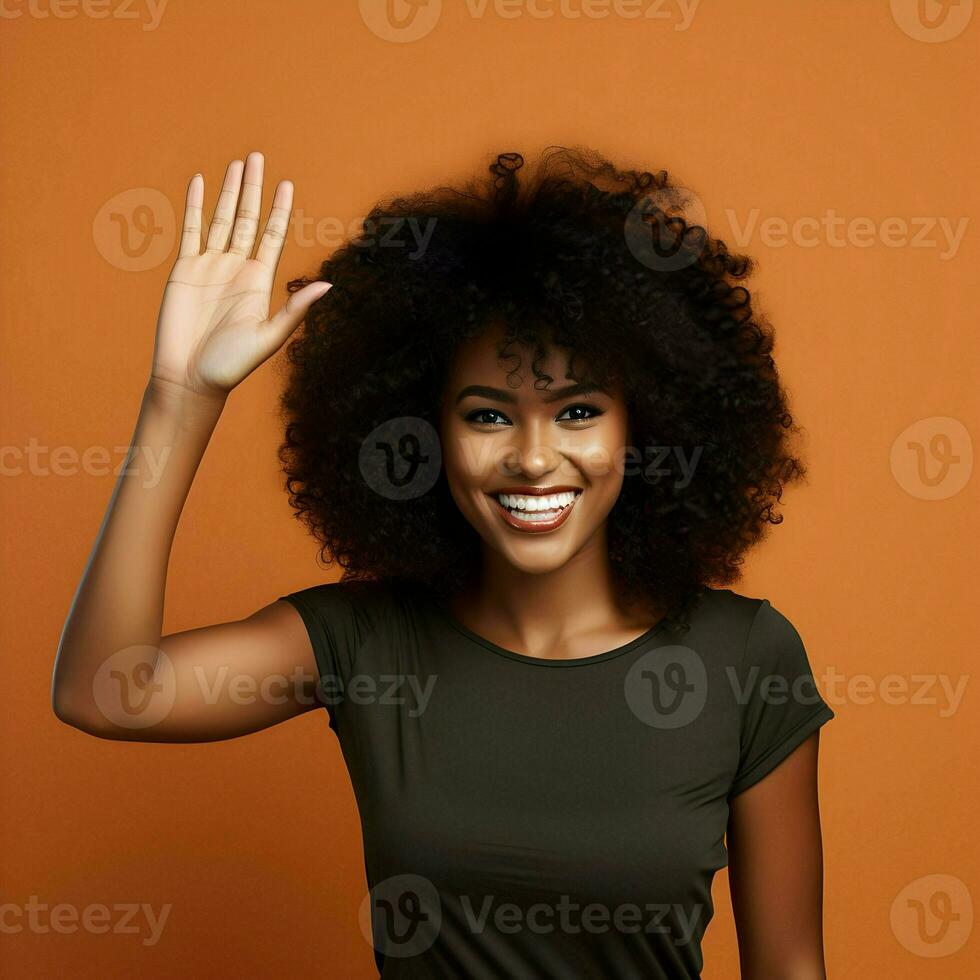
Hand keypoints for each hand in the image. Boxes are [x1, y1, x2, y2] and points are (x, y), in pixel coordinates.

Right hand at [150, 151, 330, 398]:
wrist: (190, 378)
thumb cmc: (231, 365)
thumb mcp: (269, 337)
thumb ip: (295, 310)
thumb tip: (329, 286)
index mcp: (259, 282)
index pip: (272, 236)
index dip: (279, 210)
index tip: (286, 184)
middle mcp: (236, 269)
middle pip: (247, 219)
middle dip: (253, 189)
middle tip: (257, 157)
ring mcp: (210, 266)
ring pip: (221, 220)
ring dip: (229, 192)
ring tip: (236, 164)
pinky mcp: (185, 270)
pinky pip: (191, 230)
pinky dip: (196, 206)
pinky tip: (201, 183)